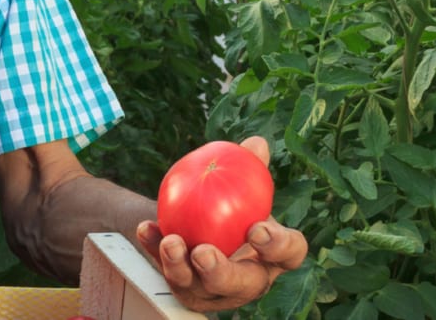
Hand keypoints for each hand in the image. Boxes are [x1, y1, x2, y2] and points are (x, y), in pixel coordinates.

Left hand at [135, 136, 308, 312]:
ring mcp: (214, 290)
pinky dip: (154, 249)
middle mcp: (248, 279)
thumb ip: (250, 167)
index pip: (288, 253)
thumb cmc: (236, 203)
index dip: (278, 247)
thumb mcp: (244, 185)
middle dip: (221, 273)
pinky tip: (146, 229)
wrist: (202, 221)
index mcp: (273, 255)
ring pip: (198, 287)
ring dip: (179, 266)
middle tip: (203, 252)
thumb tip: (257, 144)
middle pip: (242, 284)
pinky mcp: (185, 288)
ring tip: (171, 242)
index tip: (256, 229)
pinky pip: (167, 270)